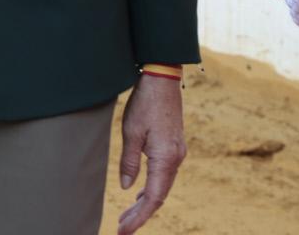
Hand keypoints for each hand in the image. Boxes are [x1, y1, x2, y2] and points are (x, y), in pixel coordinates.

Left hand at [116, 74, 183, 233]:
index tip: (124, 230)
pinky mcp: (173, 146)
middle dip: (140, 214)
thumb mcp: (131, 132)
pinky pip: (164, 175)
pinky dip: (152, 188)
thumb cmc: (145, 102)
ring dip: (145, 203)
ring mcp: (177, 153)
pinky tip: (140, 193)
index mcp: (166, 159)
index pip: (154, 198)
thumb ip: (130, 162)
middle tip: (121, 229)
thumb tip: (128, 188)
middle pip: (159, 196)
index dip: (139, 217)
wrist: (163, 78)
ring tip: (127, 217)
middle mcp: (176, 159)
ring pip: (162, 186)